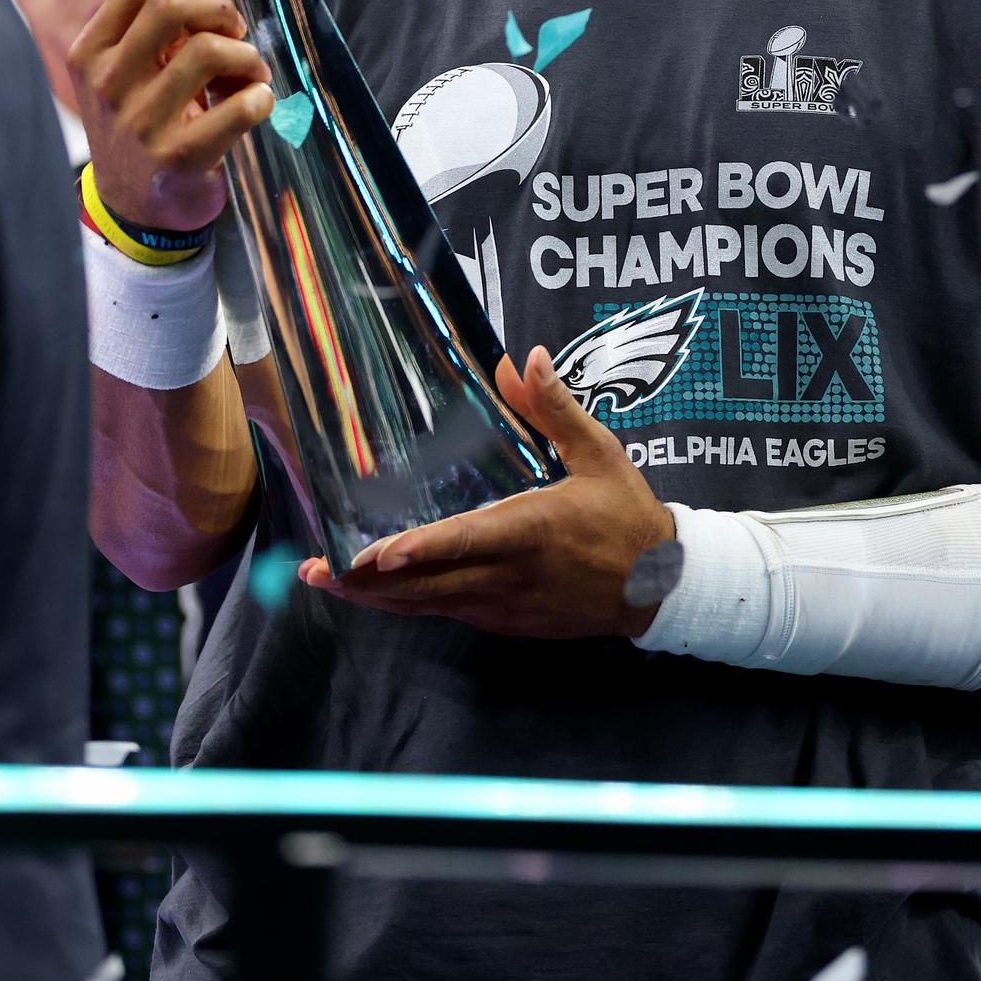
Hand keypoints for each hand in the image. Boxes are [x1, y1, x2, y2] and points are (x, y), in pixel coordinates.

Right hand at [67, 0, 273, 233]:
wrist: (134, 208)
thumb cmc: (141, 123)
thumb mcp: (126, 69)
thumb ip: (148, 21)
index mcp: (93, 52)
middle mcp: (110, 83)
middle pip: (173, 10)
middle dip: (219, 9)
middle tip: (235, 31)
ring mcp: (142, 122)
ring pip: (210, 53)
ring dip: (247, 57)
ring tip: (249, 75)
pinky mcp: (179, 157)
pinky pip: (239, 108)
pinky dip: (260, 98)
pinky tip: (255, 103)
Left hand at [298, 346, 676, 638]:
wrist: (662, 586)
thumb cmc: (628, 515)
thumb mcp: (599, 453)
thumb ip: (555, 408)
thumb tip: (524, 358)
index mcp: (533, 531)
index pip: (466, 541)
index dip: (419, 549)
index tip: (376, 555)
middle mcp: (511, 576)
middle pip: (429, 585)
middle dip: (369, 581)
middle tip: (318, 571)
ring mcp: (506, 607)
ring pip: (430, 606)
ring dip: (378, 598)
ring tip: (330, 583)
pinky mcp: (507, 622)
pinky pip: (449, 612)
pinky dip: (412, 604)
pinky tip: (382, 593)